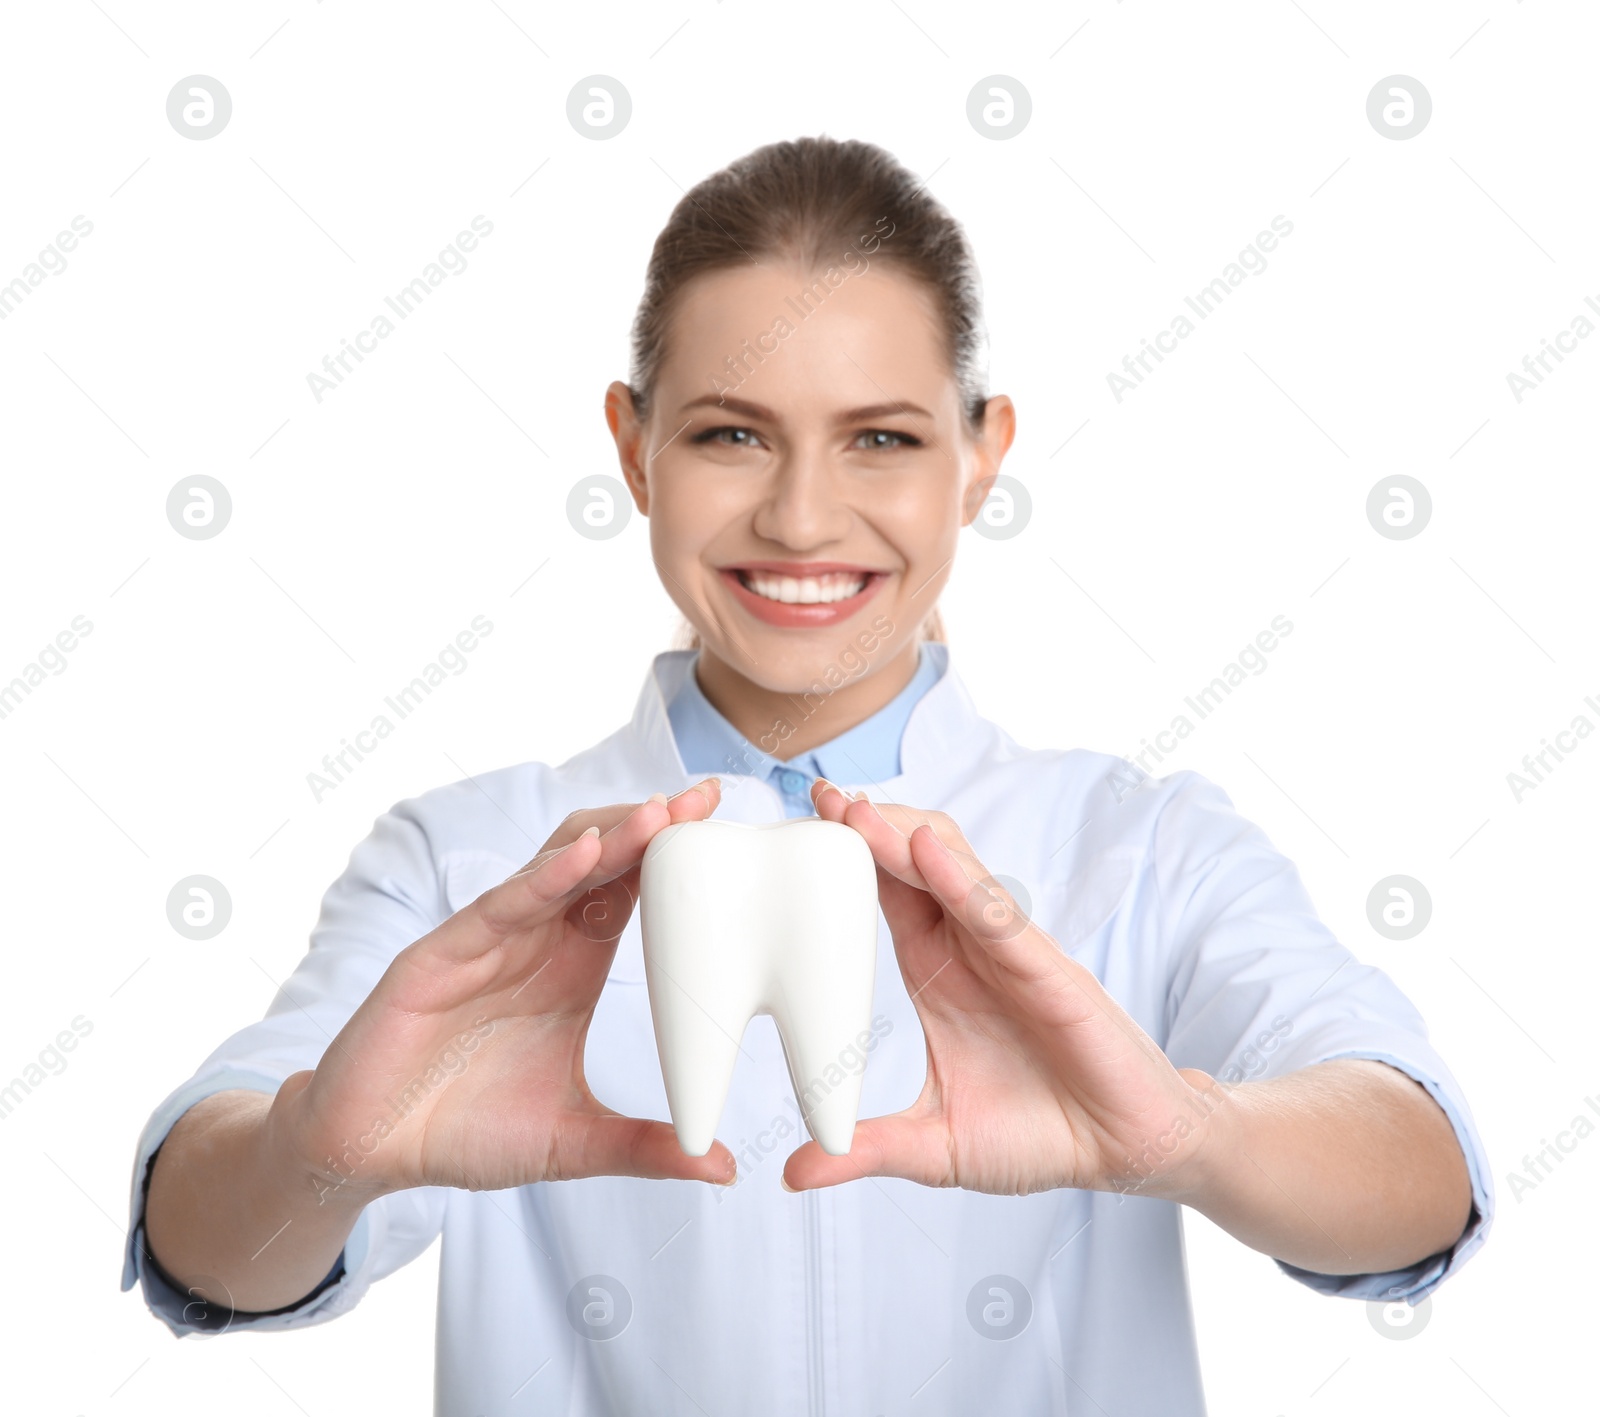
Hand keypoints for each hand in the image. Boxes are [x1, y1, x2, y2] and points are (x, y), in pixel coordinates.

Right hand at [270, 779, 736, 1205]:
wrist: (370, 1155)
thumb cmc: (465, 1132)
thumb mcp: (572, 1142)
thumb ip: (643, 1148)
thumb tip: (722, 1169)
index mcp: (572, 966)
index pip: (632, 893)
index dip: (675, 860)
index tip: (728, 828)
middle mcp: (535, 941)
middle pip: (601, 863)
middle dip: (651, 826)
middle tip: (706, 798)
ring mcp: (488, 943)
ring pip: (555, 870)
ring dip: (609, 838)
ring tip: (661, 813)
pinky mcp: (440, 957)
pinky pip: (500, 907)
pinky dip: (543, 879)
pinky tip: (586, 856)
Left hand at [783, 782, 1221, 1197]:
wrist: (1126, 1153)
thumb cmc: (1040, 1137)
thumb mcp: (934, 1148)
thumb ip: (866, 1151)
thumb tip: (792, 1177)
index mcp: (938, 974)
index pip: (886, 896)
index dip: (847, 858)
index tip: (803, 822)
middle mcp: (971, 951)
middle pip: (913, 867)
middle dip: (867, 827)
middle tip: (818, 796)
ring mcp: (1010, 953)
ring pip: (953, 874)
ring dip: (902, 837)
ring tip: (855, 810)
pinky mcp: (1049, 969)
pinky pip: (997, 914)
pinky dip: (959, 879)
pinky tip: (924, 850)